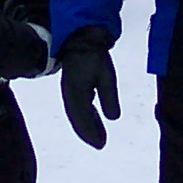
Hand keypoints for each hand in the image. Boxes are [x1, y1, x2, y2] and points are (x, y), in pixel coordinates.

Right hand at [58, 26, 119, 147]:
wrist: (82, 38)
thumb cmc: (94, 56)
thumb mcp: (106, 76)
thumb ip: (109, 97)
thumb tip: (114, 118)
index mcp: (76, 93)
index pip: (82, 119)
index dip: (91, 133)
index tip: (101, 144)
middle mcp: (70, 95)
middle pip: (78, 119)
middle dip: (88, 132)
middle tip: (100, 144)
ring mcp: (69, 91)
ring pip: (77, 114)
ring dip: (87, 126)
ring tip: (99, 136)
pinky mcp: (72, 86)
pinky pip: (78, 107)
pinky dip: (86, 116)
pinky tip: (95, 118)